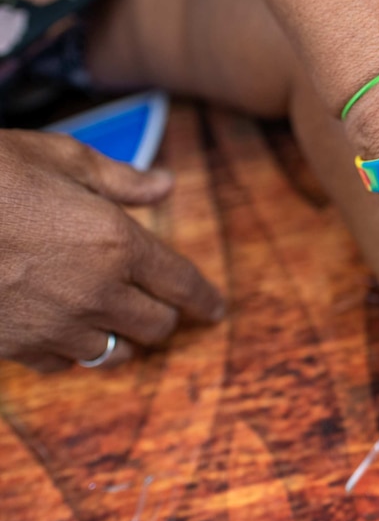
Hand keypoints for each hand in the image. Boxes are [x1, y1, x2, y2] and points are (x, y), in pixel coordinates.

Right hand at [0, 130, 223, 371]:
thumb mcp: (62, 158)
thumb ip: (122, 179)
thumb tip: (166, 185)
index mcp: (118, 243)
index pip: (182, 283)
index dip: (205, 299)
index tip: (216, 310)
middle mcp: (97, 291)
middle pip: (156, 325)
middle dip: (165, 316)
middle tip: (159, 305)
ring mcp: (56, 324)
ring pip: (114, 351)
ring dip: (122, 336)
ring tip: (115, 320)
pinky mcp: (17, 346)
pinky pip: (63, 363)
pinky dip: (71, 350)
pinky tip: (63, 329)